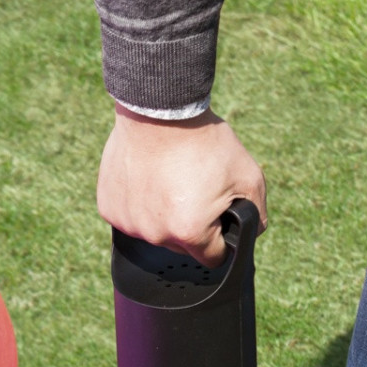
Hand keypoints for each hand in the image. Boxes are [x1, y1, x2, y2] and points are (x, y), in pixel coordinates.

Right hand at [97, 104, 266, 265]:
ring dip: (163, 215)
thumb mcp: (248, 175)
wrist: (159, 109)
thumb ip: (256, 212)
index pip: (213, 257)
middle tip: (193, 189)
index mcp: (190, 232)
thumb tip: (253, 232)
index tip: (218, 217)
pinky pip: (130, 217)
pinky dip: (139, 204)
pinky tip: (147, 178)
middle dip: (191, 224)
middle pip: (181, 245)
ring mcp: (129, 223)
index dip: (221, 239)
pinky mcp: (109, 209)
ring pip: (154, 232)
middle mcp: (156, 235)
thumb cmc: (203, 141)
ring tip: (169, 180)